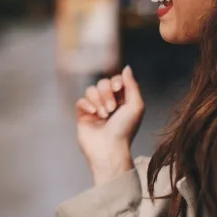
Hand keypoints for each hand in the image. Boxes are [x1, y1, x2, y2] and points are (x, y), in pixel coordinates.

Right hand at [76, 66, 144, 184]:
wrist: (109, 149)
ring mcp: (95, 109)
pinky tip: (93, 114)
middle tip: (112, 109)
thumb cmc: (125, 130)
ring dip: (98, 100)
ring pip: (91, 90)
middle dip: (107, 93)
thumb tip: (126, 67)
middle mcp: (109, 103)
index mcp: (123, 100)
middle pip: (102, 83)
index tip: (118, 88)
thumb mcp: (136, 105)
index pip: (116, 80)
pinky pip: (80, 101)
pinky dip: (86, 105)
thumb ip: (132, 85)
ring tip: (104, 115)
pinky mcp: (83, 115)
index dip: (116, 81)